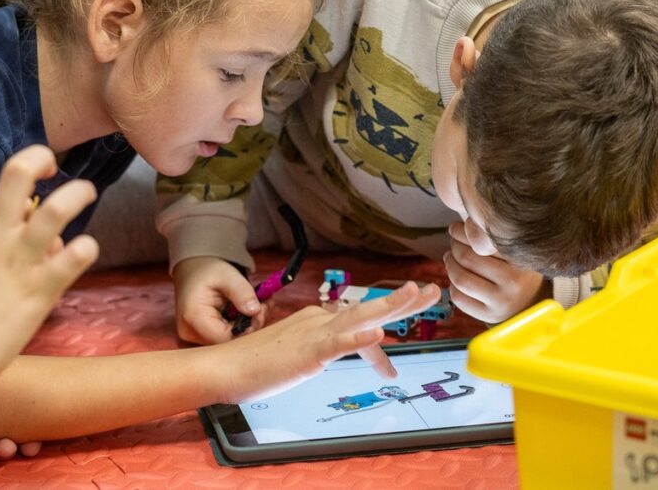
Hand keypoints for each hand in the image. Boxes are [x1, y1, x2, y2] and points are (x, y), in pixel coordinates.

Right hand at [0, 145, 99, 398]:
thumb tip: (16, 253)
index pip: (5, 195)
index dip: (25, 200)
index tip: (33, 214)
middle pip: (18, 172)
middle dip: (41, 159)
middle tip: (58, 169)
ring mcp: (17, 263)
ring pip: (56, 209)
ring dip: (78, 193)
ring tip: (88, 193)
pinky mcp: (38, 293)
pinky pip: (74, 256)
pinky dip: (87, 247)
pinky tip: (86, 252)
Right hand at [172, 257, 265, 343]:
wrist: (192, 270)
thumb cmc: (207, 270)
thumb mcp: (227, 274)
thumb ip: (241, 292)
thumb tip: (255, 311)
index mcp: (194, 316)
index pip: (224, 338)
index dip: (246, 329)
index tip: (261, 311)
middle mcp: (190, 331)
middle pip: (227, 341)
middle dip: (250, 326)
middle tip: (265, 306)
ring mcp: (194, 336)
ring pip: (228, 340)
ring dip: (247, 325)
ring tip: (260, 305)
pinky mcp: (201, 336)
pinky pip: (224, 336)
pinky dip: (239, 325)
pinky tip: (249, 311)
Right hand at [218, 281, 440, 403]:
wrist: (225, 368)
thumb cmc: (257, 364)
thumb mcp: (298, 355)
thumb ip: (318, 348)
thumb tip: (335, 348)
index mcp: (319, 321)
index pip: (359, 327)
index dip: (379, 346)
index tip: (390, 369)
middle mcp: (321, 320)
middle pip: (369, 308)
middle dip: (403, 300)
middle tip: (433, 289)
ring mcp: (315, 334)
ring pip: (360, 317)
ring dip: (391, 305)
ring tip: (417, 294)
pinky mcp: (307, 352)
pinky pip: (337, 344)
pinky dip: (359, 339)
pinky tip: (378, 336)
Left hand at [444, 222, 548, 323]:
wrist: (531, 304)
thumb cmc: (518, 270)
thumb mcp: (516, 251)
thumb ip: (495, 237)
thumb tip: (465, 221)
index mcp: (521, 260)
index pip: (482, 240)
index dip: (462, 231)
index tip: (457, 227)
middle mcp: (514, 282)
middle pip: (467, 258)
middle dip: (454, 246)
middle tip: (452, 241)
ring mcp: (501, 302)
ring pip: (460, 278)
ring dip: (449, 264)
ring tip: (450, 256)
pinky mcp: (488, 316)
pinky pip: (459, 298)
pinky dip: (452, 285)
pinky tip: (456, 277)